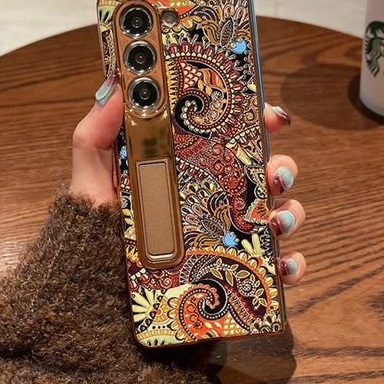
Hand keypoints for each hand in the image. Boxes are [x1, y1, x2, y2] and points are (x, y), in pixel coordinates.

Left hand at [70, 77, 305, 284]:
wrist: (100, 297)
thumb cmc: (97, 234)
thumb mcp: (93, 182)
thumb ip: (95, 136)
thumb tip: (117, 86)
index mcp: (190, 171)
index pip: (231, 138)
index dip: (256, 121)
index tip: (268, 114)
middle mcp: (216, 199)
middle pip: (265, 173)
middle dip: (282, 166)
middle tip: (275, 171)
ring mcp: (229, 235)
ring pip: (279, 215)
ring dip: (291, 212)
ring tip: (276, 220)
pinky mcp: (236, 272)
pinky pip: (276, 268)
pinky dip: (290, 264)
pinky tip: (281, 264)